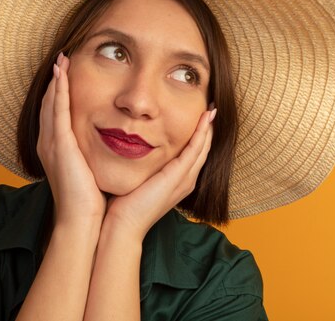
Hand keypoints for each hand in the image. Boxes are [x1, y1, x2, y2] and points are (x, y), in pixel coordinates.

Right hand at [37, 53, 106, 225]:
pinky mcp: (59, 144)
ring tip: (63, 59)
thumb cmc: (90, 200)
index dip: (61, 93)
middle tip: (63, 59)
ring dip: (57, 80)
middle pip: (49, 104)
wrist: (82, 220)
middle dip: (56, 82)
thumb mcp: (91, 171)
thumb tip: (109, 146)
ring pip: (51, 103)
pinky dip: (59, 90)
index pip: (57, 114)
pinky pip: (58, 110)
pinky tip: (62, 73)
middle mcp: (50, 143)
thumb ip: (93, 155)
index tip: (69, 75)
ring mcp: (52, 143)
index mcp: (58, 149)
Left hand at [104, 107, 215, 239]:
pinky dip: (202, 133)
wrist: (122, 225)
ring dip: (208, 128)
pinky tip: (205, 119)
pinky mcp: (178, 176)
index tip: (198, 115)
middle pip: (203, 149)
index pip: (193, 154)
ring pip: (203, 148)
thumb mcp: (137, 178)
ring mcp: (184, 179)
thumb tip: (129, 146)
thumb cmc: (123, 204)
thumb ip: (140, 165)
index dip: (197, 134)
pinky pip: (195, 150)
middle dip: (207, 129)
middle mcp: (185, 181)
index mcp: (177, 181)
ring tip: (211, 109)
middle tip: (210, 108)